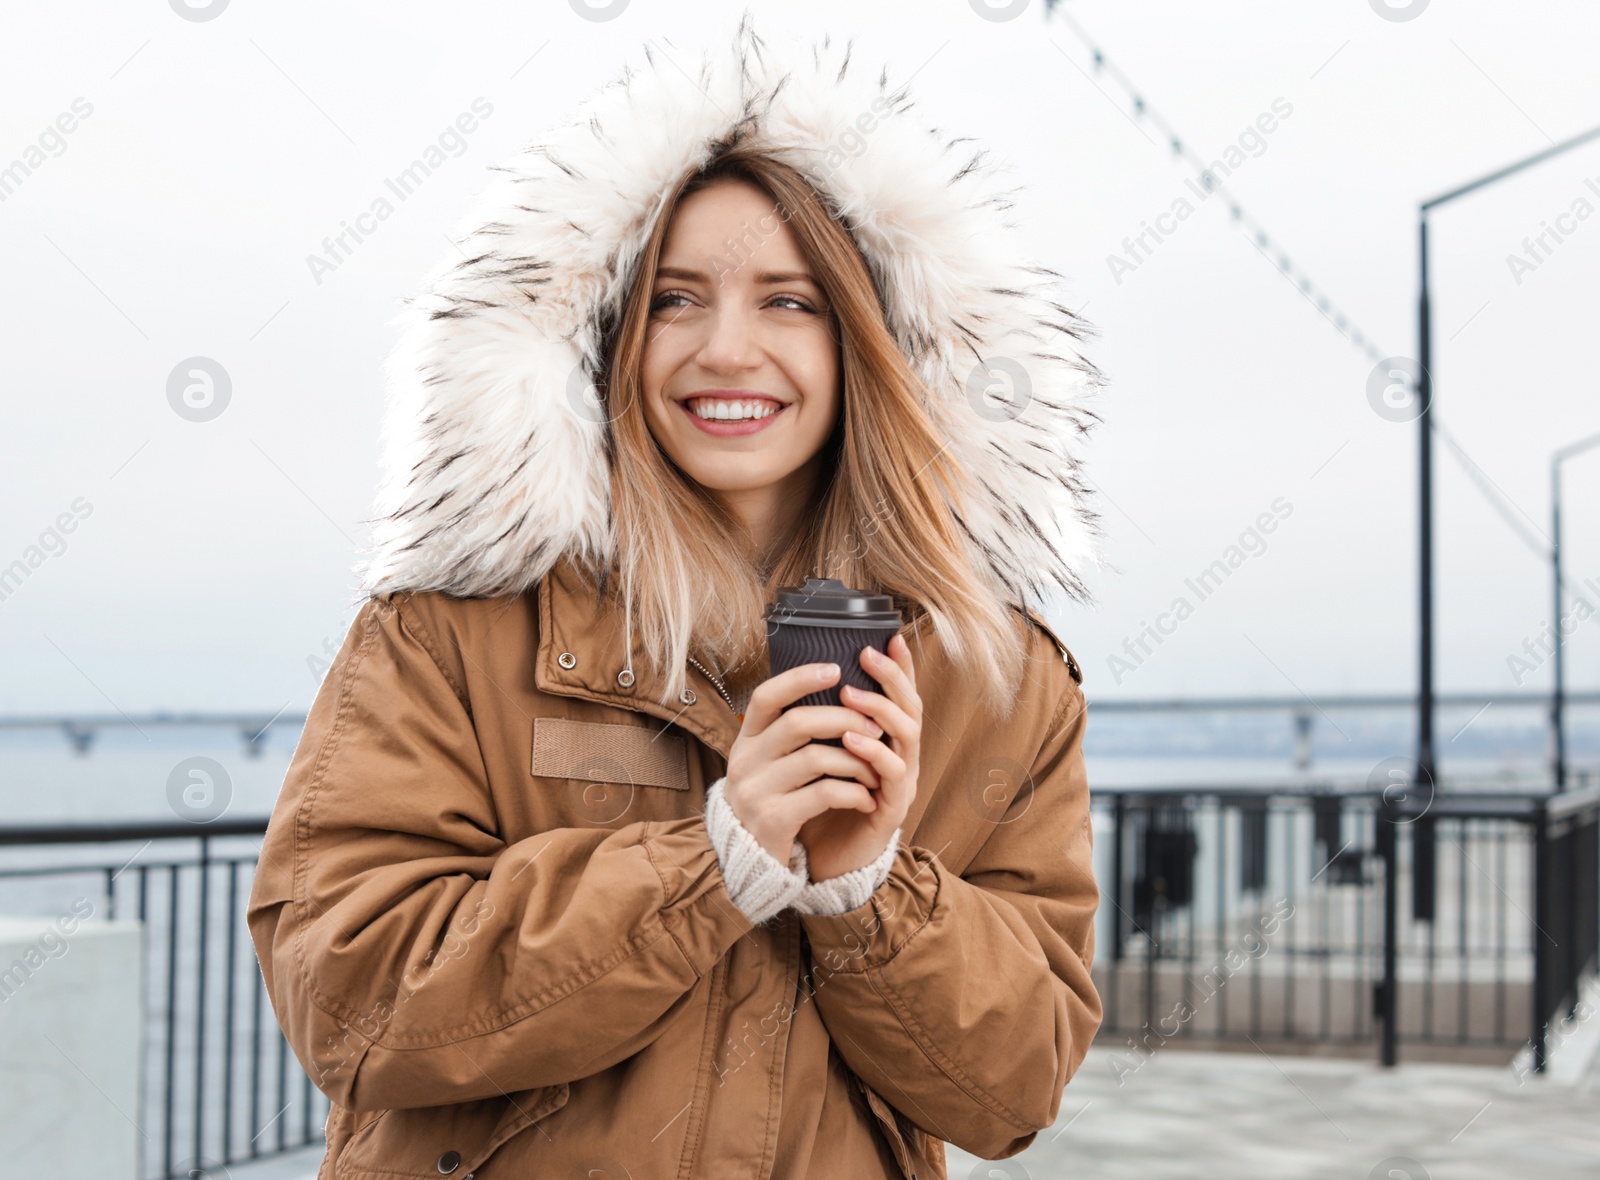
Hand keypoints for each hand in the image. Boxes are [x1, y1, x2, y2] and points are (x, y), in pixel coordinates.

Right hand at [722, 660, 888, 863]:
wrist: (747, 859)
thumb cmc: (771, 799)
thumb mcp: (768, 761)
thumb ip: (790, 731)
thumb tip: (834, 685)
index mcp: (746, 740)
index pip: (766, 696)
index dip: (800, 678)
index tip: (837, 669)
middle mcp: (745, 761)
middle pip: (798, 723)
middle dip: (845, 720)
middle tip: (876, 728)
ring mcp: (756, 791)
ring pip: (816, 758)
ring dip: (857, 761)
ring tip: (877, 770)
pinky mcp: (774, 820)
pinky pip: (824, 794)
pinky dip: (853, 793)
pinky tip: (867, 799)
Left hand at [798, 633, 920, 881]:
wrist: (823, 859)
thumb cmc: (821, 800)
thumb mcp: (820, 752)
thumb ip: (823, 720)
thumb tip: (802, 673)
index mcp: (886, 740)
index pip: (900, 695)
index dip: (900, 666)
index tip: (889, 635)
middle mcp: (901, 756)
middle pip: (911, 708)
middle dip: (892, 677)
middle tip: (867, 654)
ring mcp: (901, 782)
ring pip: (907, 736)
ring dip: (880, 710)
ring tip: (851, 694)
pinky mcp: (892, 809)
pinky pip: (893, 775)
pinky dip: (874, 754)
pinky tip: (851, 740)